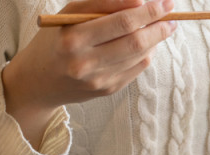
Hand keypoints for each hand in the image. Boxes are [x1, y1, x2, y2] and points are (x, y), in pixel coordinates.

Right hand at [2, 0, 176, 147]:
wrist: (38, 81)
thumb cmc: (56, 39)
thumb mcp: (69, 15)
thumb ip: (102, 5)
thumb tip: (140, 2)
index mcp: (73, 38)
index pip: (121, 22)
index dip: (148, 11)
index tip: (164, 2)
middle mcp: (85, 62)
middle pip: (135, 41)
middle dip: (158, 25)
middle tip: (171, 14)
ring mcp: (99, 80)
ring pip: (140, 56)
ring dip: (156, 39)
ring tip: (163, 27)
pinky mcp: (108, 90)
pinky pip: (136, 69)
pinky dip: (146, 53)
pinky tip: (147, 44)